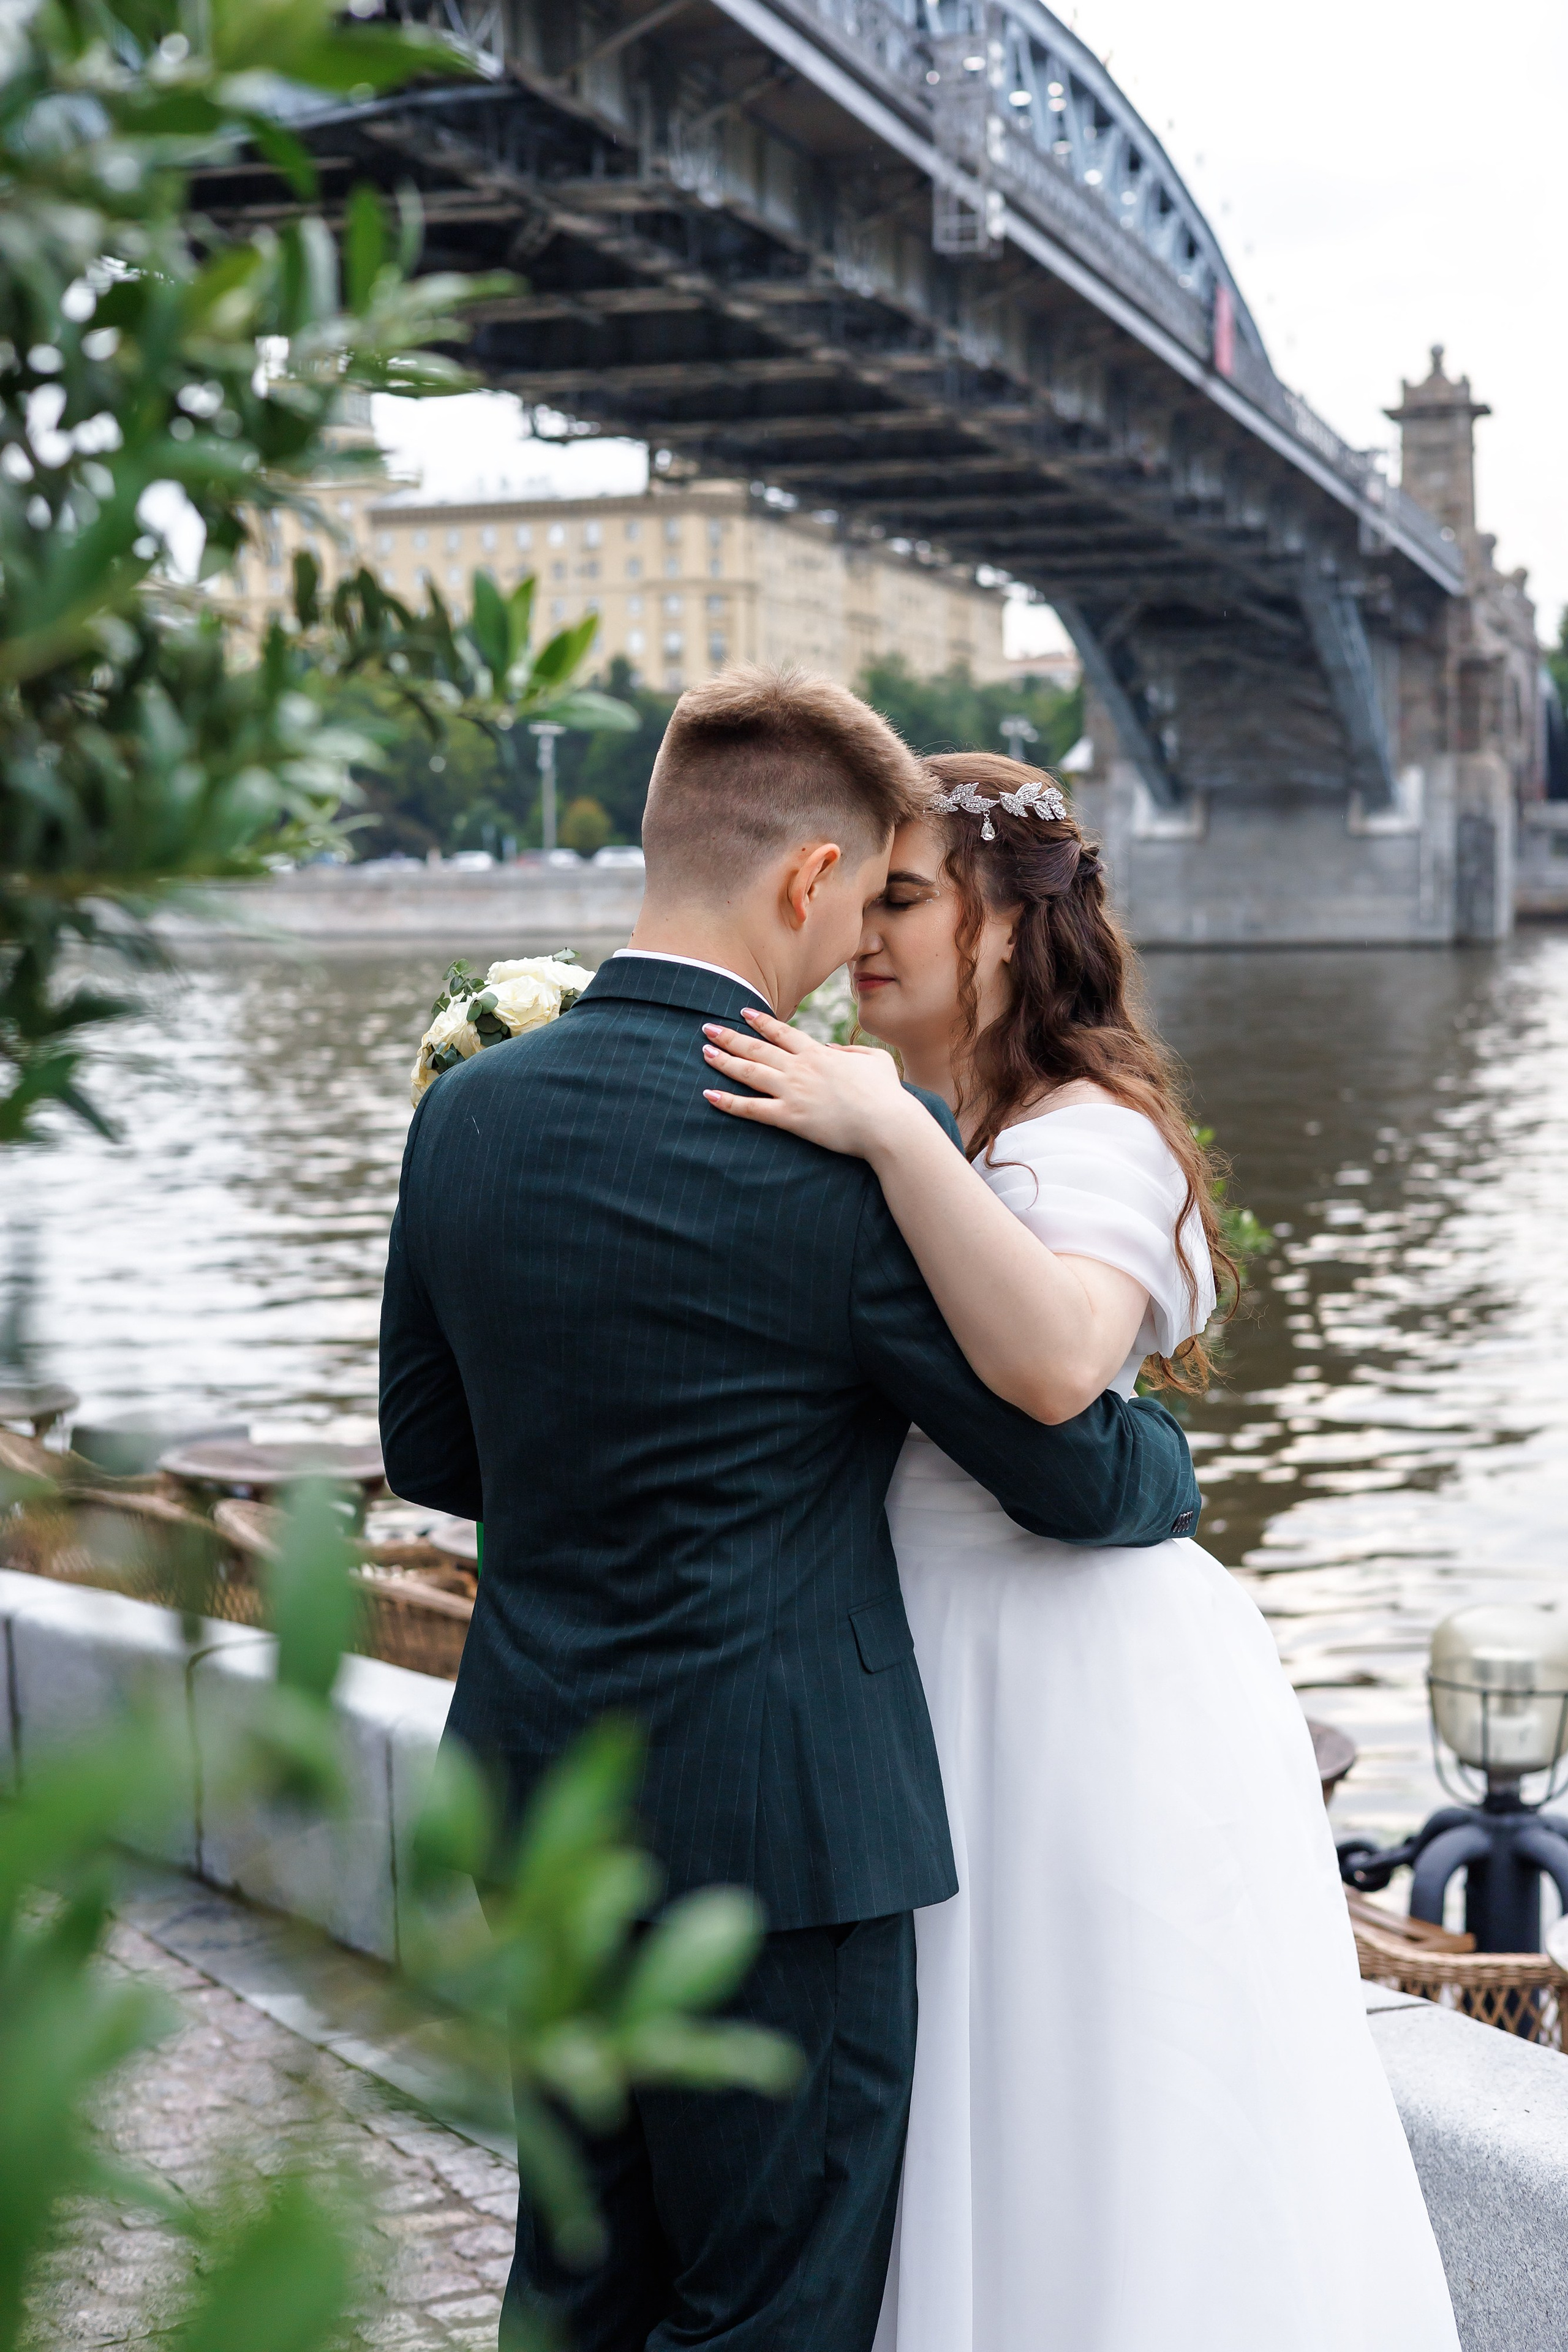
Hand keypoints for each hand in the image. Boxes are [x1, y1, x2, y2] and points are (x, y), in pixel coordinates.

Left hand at [702, 1009, 915, 1159]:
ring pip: (749, 1072)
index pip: (782, 1032)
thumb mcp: (873, 1060)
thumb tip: (829, 1048)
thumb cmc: (886, 1093)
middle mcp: (801, 1067)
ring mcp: (793, 1091)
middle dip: (730, 1036)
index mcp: (819, 1053)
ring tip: (704, 1052)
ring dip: (724, 1061)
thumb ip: (849, 1050)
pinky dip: (729, 1102)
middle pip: (757, 1048)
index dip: (760, 1022)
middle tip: (707, 1028)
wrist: (888, 1123)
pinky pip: (752, 1109)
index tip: (743, 1012)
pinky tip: (709, 1095)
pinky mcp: (790, 1117)